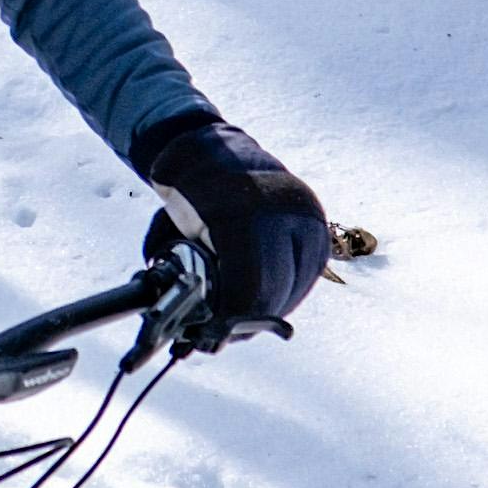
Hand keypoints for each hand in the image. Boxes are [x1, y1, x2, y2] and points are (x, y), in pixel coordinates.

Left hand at [130, 114, 331, 331]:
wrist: (221, 153)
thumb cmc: (188, 190)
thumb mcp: (169, 225)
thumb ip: (170, 269)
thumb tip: (174, 319)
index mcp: (241, 211)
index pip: (249, 287)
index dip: (229, 320)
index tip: (209, 334)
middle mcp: (283, 213)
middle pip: (273, 294)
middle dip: (245, 320)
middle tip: (221, 333)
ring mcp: (306, 219)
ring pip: (293, 289)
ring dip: (266, 309)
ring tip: (239, 315)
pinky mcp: (319, 228)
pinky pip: (306, 276)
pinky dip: (284, 292)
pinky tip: (261, 296)